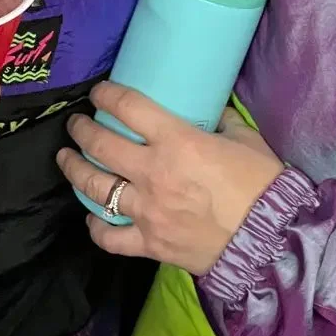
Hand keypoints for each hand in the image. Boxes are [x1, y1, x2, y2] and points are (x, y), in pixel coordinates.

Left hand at [57, 82, 284, 273]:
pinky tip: (91, 216)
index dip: (107, 94)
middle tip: (76, 124)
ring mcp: (146, 211)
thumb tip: (209, 108)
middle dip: (82, 130)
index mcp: (176, 141)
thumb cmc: (260, 182)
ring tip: (67, 159)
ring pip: (94, 188)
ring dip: (75, 170)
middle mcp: (152, 173)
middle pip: (101, 145)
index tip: (98, 91)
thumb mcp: (243, 137)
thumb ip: (220, 119)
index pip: (128, 108)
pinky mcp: (148, 244)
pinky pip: (109, 237)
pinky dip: (95, 226)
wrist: (268, 239)